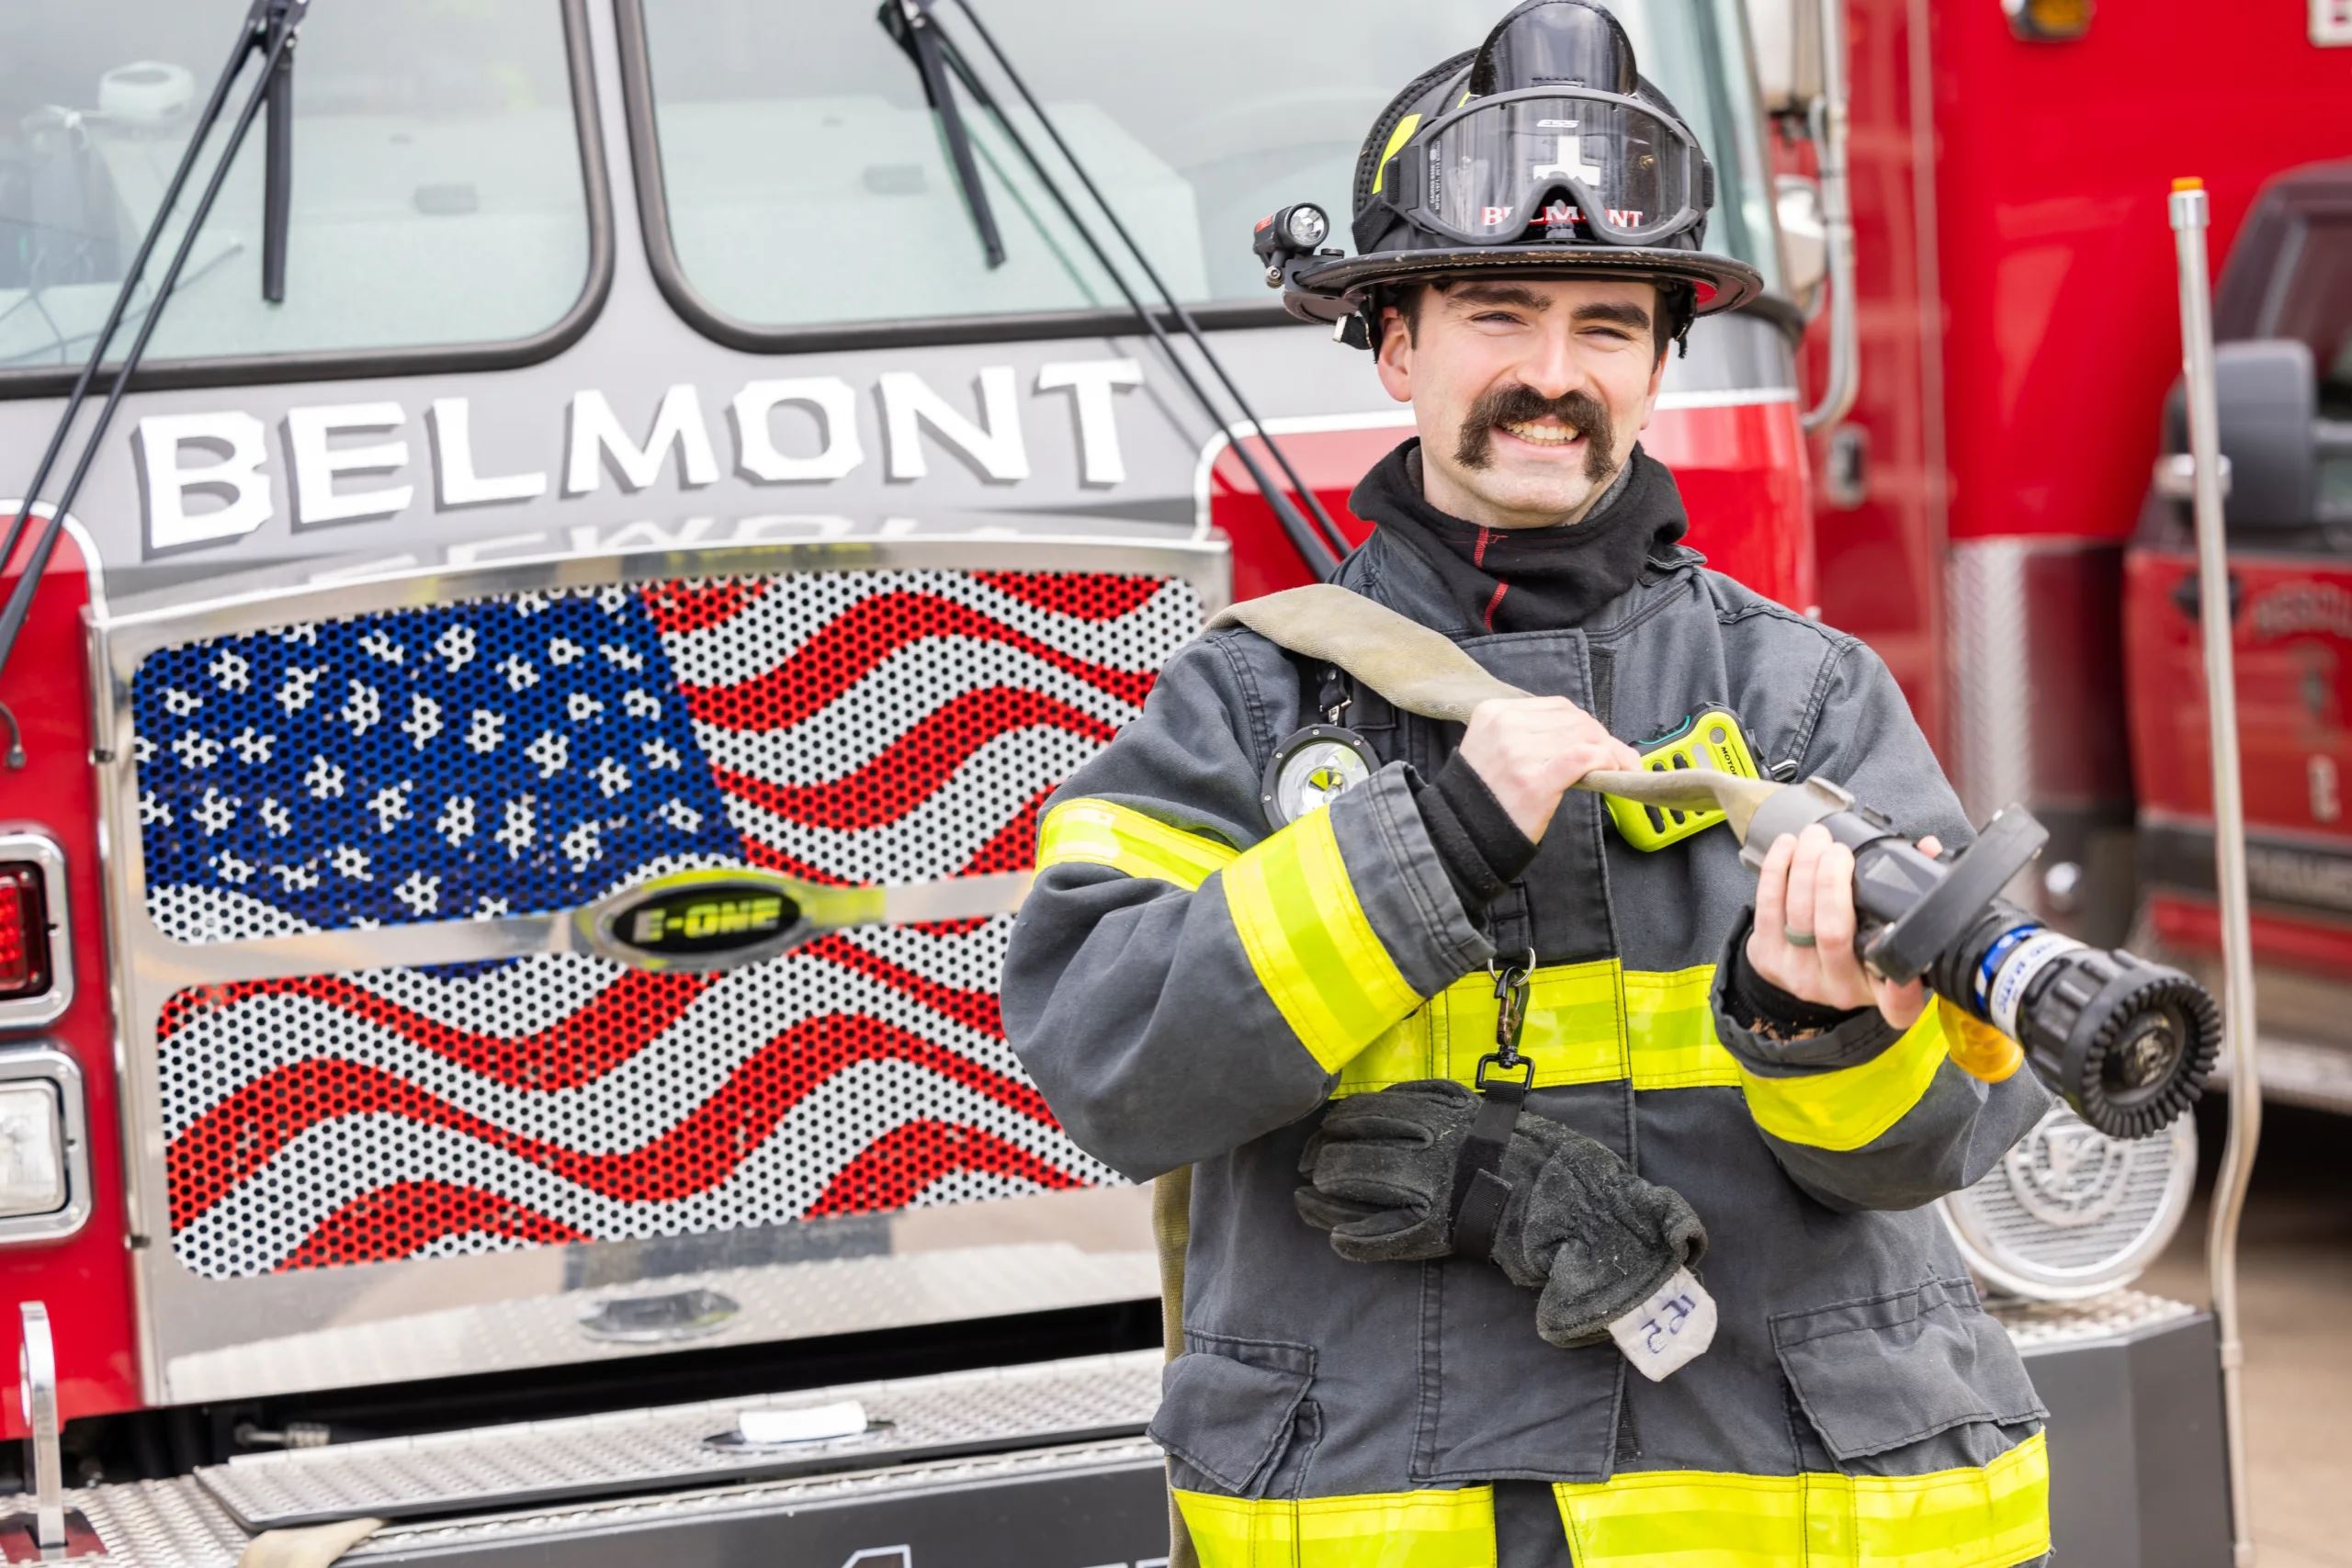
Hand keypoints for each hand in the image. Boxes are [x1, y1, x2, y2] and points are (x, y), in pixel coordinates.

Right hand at [1458, 697, 1641, 842]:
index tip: (1599, 741)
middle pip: (1574, 720)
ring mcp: (1519, 753)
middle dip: (1602, 738)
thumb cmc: (1485, 794)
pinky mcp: (1534, 781)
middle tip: (1618, 759)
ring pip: (1583, 737)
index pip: (1557, 707)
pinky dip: (1606, 761)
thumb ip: (1530, 733)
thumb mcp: (1494, 746)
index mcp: (1495, 712)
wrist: (1463, 833)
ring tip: (1620, 767)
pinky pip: (1583, 758)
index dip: (1585, 723)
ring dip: (1610, 752)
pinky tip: (1612, 772)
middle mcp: (1505, 726)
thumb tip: (1585, 734)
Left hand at [1745, 823, 1945, 1030]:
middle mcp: (1839, 988)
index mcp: (1880, 992)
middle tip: (1839, 850)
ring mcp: (1798, 974)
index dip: (1905, 990)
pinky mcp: (1766, 957)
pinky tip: (1788, 846)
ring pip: (1799, 913)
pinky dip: (1777, 870)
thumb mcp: (1889, 938)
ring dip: (1805, 866)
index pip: (1900, 1003)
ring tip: (1816, 837)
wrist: (1805, 971)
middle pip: (1833, 932)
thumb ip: (1910, 894)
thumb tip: (1929, 848)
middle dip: (1832, 880)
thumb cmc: (1856, 948)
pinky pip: (1767, 905)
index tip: (1907, 965)